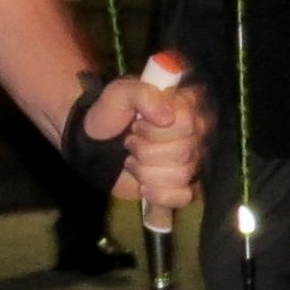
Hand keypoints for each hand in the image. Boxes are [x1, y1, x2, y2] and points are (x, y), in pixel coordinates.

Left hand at [79, 69, 204, 218]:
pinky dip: (159, 194)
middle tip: (130, 141)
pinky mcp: (181, 185)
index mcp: (186, 108)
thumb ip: (142, 94)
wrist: (94, 145)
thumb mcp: (119, 93)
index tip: (137, 124)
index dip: (156, 130)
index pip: (186, 124)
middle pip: (183, 152)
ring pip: (180, 175)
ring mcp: (190, 161)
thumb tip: (167, 118)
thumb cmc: (110, 115)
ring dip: (145, 171)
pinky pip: (183, 196)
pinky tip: (143, 186)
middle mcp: (195, 134)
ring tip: (132, 159)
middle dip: (146, 151)